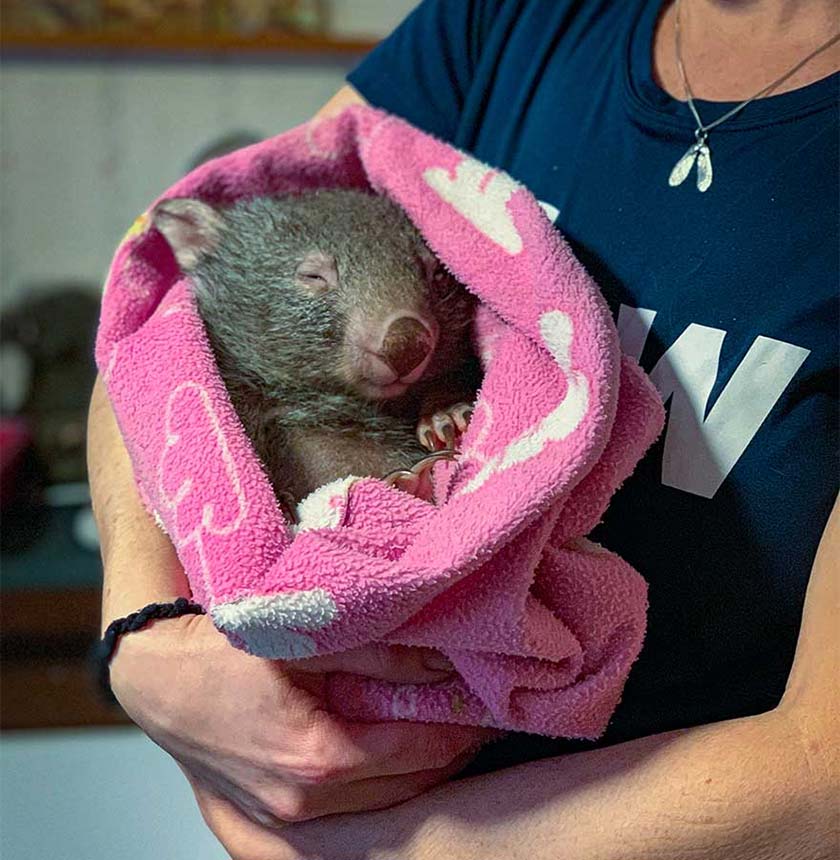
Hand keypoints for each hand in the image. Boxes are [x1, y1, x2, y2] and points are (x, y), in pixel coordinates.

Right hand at [109, 614, 488, 834]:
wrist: (155, 678)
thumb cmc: (221, 651)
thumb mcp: (304, 637)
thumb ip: (380, 649)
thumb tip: (441, 660)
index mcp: (316, 762)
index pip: (420, 752)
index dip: (460, 727)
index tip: (486, 704)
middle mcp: (300, 809)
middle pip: (405, 791)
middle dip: (446, 753)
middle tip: (473, 719)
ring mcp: (277, 828)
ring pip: (376, 814)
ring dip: (413, 778)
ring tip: (439, 739)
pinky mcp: (259, 831)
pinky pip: (336, 830)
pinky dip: (372, 804)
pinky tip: (388, 775)